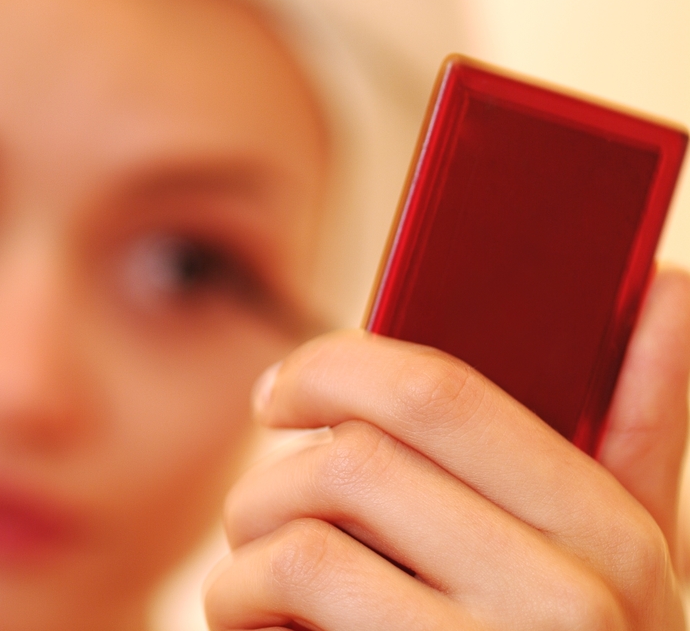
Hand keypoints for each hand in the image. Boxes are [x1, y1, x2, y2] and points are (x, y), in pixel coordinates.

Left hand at [204, 268, 689, 629]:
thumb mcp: (630, 564)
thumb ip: (639, 433)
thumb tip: (666, 289)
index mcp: (612, 533)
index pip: (436, 392)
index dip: (333, 369)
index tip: (282, 394)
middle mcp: (567, 601)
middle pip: (350, 459)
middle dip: (274, 473)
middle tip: (260, 509)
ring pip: (301, 535)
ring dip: (247, 550)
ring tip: (256, 587)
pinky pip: (282, 605)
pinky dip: (240, 606)